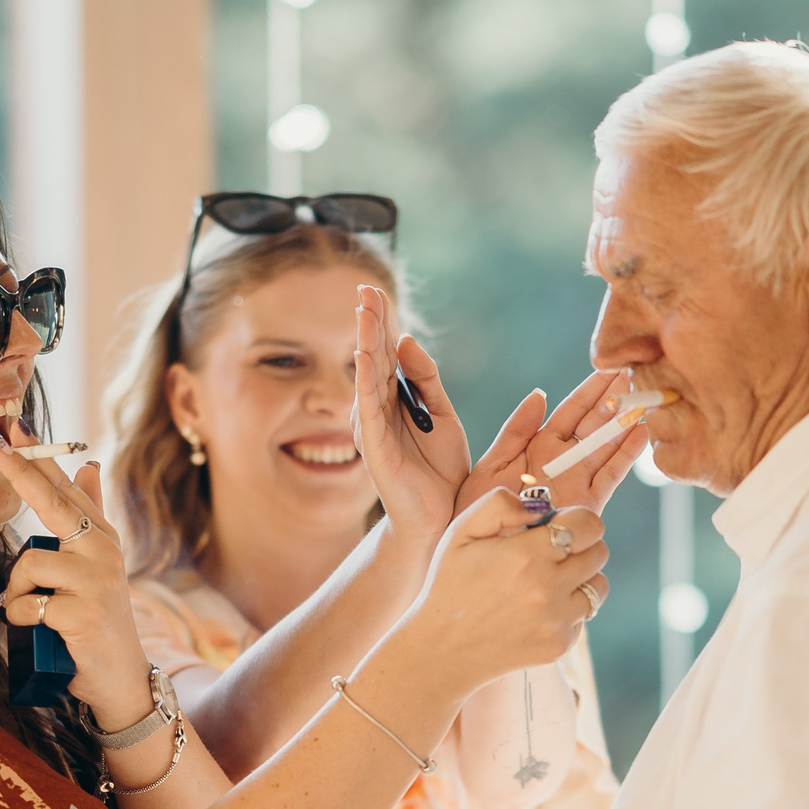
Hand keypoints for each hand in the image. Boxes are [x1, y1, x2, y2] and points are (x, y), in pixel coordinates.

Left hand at [0, 430, 156, 730]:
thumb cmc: (98, 620)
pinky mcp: (85, 612)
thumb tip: (89, 465)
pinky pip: (31, 604)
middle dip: (21, 473)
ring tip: (35, 612)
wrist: (121, 677)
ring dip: (19, 592)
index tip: (14, 429)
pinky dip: (24, 619)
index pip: (65, 490)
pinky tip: (43, 630)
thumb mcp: (95, 565)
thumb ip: (89, 516)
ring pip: (31, 564)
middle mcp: (102, 551)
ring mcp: (97, 580)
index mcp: (100, 537)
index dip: (39, 459)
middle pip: (53, 504)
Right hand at [351, 286, 475, 544]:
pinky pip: (366, 409)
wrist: (442, 519)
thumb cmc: (441, 470)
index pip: (388, 353)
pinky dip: (365, 381)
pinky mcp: (373, 447)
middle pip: (373, 357)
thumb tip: (408, 340)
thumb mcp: (443, 415)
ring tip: (364, 312)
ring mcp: (372, 427)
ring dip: (365, 343)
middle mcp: (378, 409)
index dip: (383, 322)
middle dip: (370, 323)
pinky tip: (365, 358)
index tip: (377, 292)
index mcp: (397, 399)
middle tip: (365, 289)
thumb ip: (427, 379)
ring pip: (367, 376)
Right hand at [391, 490, 609, 698]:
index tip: (559, 526)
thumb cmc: (450, 584)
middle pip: (599, 552)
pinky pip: (583, 616)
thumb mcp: (461, 532)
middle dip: (581, 546)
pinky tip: (537, 609)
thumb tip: (540, 507)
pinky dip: (568, 609)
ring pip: (598, 585)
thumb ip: (500, 504)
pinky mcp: (560, 644)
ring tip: (549, 580)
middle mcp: (548, 588)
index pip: (589, 524)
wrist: (442, 650)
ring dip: (581, 577)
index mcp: (527, 554)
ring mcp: (557, 620)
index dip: (577, 520)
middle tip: (552, 552)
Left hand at [456, 368, 651, 519]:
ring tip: (647, 397)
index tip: (613, 366)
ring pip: (607, 446)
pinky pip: (609, 476)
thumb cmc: (472, 513)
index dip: (592, 390)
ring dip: (626, 423)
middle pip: (595, 424)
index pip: (572, 411)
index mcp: (537, 446)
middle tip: (639, 373)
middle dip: (617, 399)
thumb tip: (539, 394)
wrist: (477, 556)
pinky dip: (625, 455)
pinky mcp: (584, 506)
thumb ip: (515, 432)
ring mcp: (575, 483)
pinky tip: (641, 432)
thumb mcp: (489, 466)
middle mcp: (561, 462)